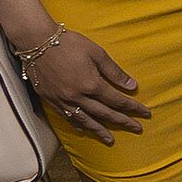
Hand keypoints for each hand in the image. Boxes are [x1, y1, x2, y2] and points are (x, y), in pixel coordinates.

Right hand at [25, 30, 148, 139]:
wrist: (36, 42)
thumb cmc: (69, 43)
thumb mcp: (97, 53)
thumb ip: (114, 72)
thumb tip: (132, 86)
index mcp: (91, 85)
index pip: (117, 101)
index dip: (133, 108)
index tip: (145, 113)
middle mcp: (77, 97)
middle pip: (104, 114)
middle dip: (122, 122)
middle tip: (137, 129)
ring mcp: (62, 100)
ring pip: (85, 120)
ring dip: (99, 131)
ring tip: (110, 140)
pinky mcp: (50, 100)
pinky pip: (66, 118)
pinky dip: (77, 125)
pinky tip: (84, 130)